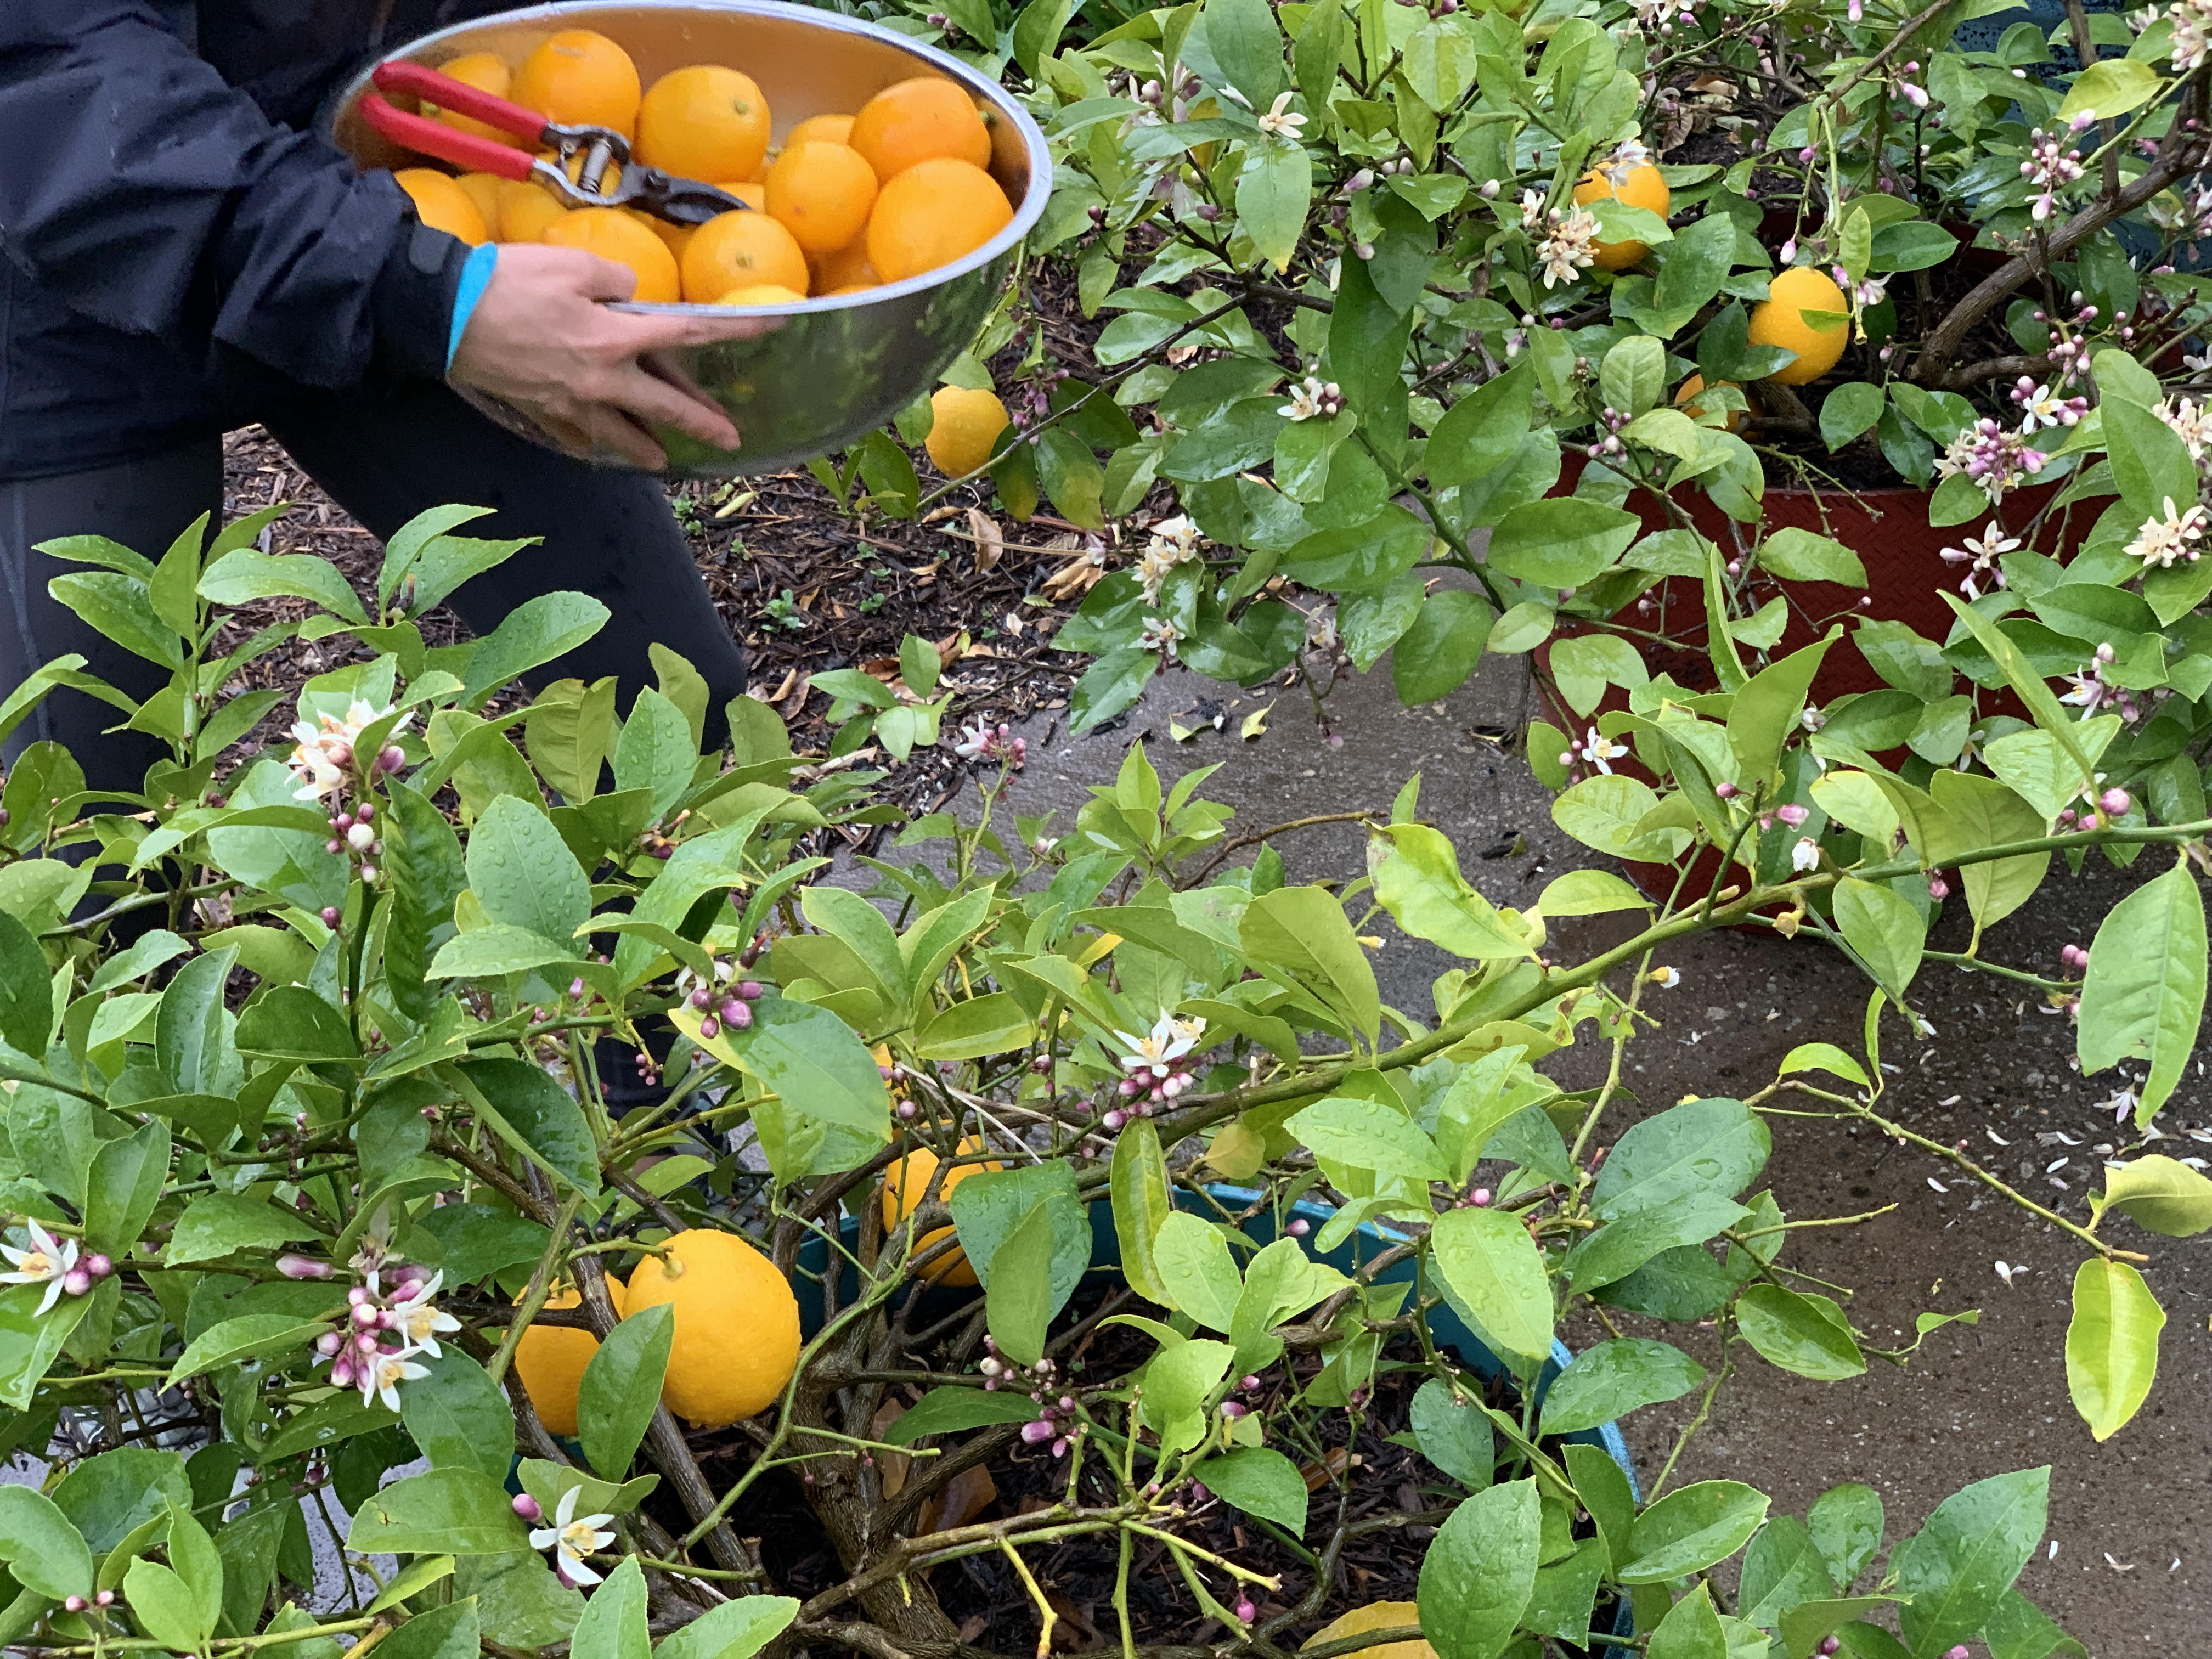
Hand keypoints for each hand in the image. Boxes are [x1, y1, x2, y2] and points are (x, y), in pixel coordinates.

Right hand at [447, 243, 773, 469]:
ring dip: (647, 448)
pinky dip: (591, 444)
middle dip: (700, 423)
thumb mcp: (571, 262)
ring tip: (666, 460)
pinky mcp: (540, 411)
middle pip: (664, 405)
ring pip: (620, 433)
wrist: (444, 315)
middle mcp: (601, 379)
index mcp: (615, 338)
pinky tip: (600, 449)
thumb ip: (614, 278)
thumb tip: (630, 294)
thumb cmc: (508, 282)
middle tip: (730, 440)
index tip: (768, 332)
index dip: (730, 332)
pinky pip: (574, 435)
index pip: (686, 333)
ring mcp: (570, 402)